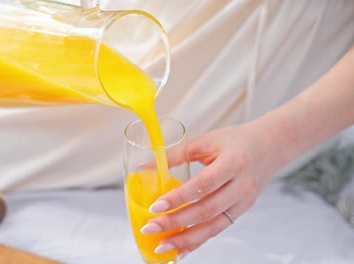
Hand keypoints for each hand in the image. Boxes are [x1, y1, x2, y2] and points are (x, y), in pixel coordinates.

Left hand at [140, 121, 283, 256]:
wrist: (270, 146)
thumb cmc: (235, 141)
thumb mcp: (206, 141)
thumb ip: (175, 154)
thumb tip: (144, 166)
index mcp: (233, 163)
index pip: (203, 185)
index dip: (178, 197)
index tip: (155, 207)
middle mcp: (241, 186)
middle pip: (206, 210)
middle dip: (176, 223)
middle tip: (150, 228)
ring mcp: (243, 202)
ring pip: (212, 226)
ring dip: (185, 239)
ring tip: (161, 245)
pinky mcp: (241, 211)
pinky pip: (218, 229)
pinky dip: (198, 241)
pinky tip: (181, 249)